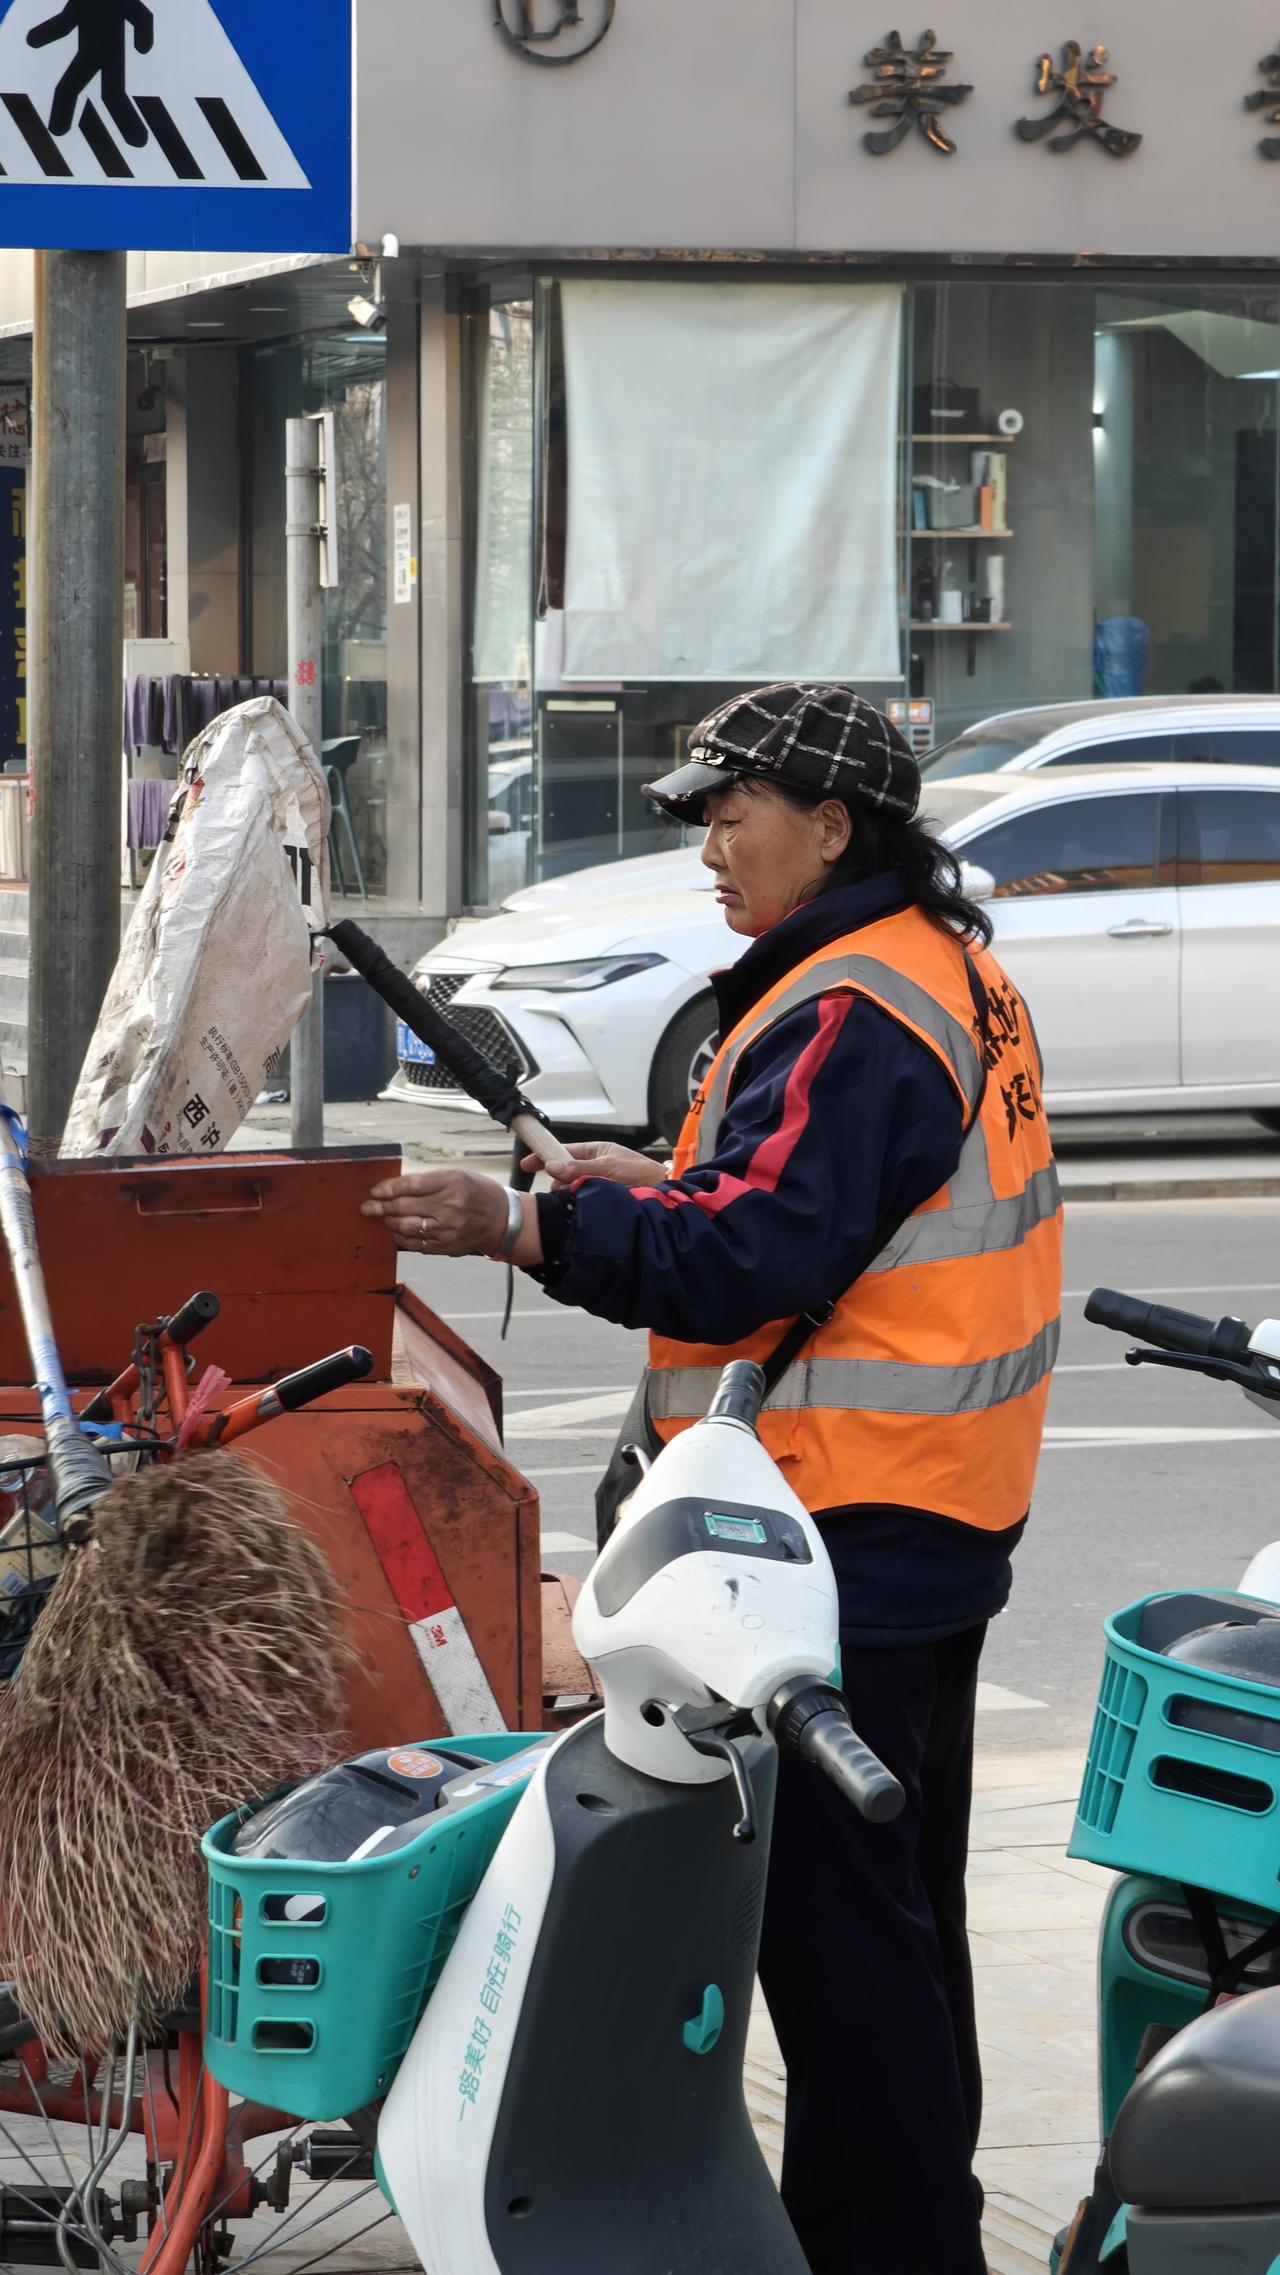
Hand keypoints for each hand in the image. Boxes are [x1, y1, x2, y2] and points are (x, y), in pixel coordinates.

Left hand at [362, 1169, 509, 1256]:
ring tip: (382, 1218)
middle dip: (381, 1207)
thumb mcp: (456, 1176)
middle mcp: (449, 1207)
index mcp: (451, 1183)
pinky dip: (400, 1237)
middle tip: (367, 1207)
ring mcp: (447, 1229)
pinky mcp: (445, 1246)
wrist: (502, 1220)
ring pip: (405, 1227)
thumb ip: (427, 1181)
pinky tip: (396, 1231)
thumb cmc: (476, 1192)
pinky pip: (414, 1244)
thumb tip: (394, 1188)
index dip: (388, 1188)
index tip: (375, 1191)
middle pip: (404, 1207)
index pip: (410, 1185)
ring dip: (389, 1223)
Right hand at [521, 1140, 667, 1189]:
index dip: (546, 1157)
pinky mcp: (601, 1199)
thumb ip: (579, 1168)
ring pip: (572, 1188)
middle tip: (561, 1191)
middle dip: (560, 1181)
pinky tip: (579, 1207)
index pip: (565, 1151)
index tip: (527, 1164)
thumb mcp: (608, 1167)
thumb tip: (551, 1167)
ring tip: (575, 1199)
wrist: (664, 1194)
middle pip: (566, 1173)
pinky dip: (578, 1203)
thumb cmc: (641, 1174)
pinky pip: (581, 1200)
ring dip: (570, 1193)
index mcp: (597, 1152)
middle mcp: (596, 1167)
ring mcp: (598, 1183)